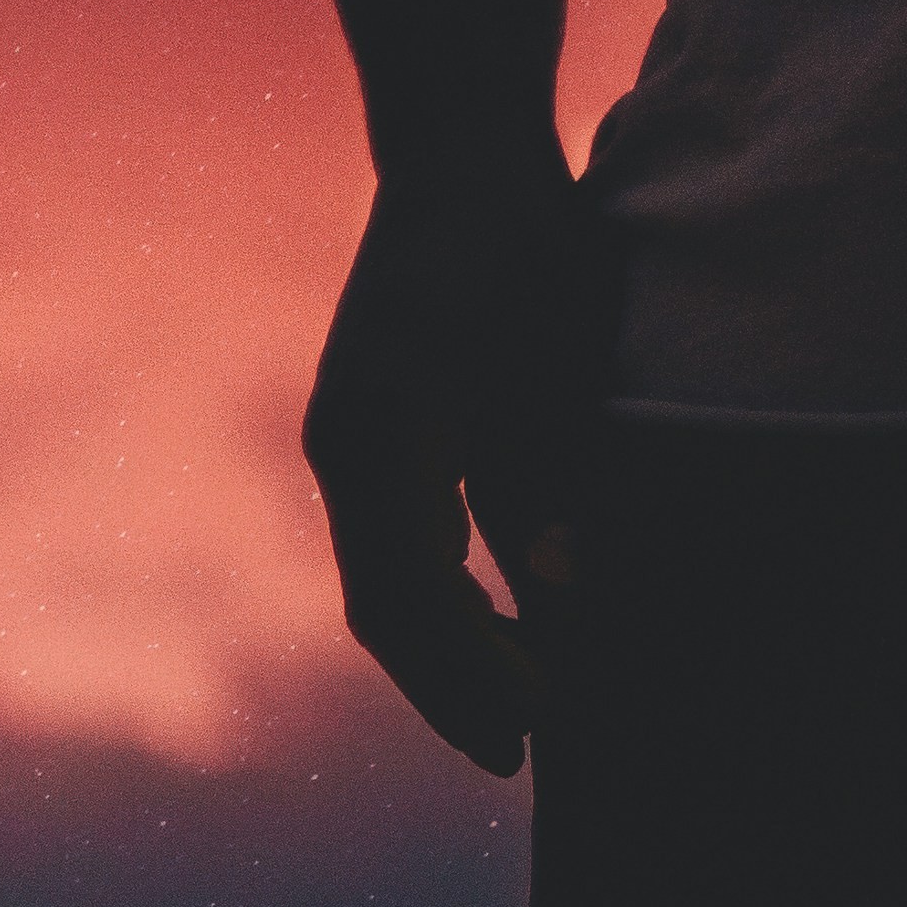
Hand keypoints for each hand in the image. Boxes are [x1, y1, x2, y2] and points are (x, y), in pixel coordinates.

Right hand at [301, 162, 613, 776]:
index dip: (469, 674)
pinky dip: (443, 597)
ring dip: (446, 649)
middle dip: (451, 684)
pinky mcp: (371, 430)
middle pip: (386, 606)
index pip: (413, 596)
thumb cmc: (527, 246)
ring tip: (518, 708)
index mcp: (382, 438)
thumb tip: (561, 597)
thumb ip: (551, 480)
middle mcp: (345, 449)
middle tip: (519, 754)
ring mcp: (349, 440)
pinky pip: (396, 541)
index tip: (530, 733)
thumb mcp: (558, 367)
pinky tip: (501, 623)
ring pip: (385, 581)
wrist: (463, 152)